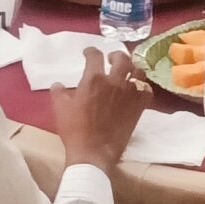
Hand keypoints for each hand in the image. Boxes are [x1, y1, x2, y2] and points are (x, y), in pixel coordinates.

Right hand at [50, 50, 148, 170]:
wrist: (93, 152)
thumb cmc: (75, 130)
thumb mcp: (61, 109)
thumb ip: (59, 93)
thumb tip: (58, 84)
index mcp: (93, 79)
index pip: (95, 56)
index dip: (91, 51)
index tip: (88, 53)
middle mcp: (114, 82)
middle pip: (122, 58)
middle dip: (116, 55)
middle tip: (111, 59)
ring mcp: (129, 94)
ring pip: (138, 72)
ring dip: (132, 69)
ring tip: (128, 72)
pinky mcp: (139, 107)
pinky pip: (147, 91)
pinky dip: (143, 87)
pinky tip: (137, 89)